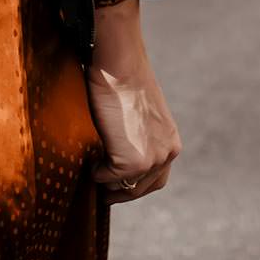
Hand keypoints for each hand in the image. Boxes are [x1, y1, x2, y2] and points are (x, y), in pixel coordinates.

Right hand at [86, 0, 180, 202]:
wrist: (120, 66)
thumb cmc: (122, 81)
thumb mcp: (139, 115)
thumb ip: (137, 137)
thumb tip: (115, 153)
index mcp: (171, 143)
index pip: (155, 179)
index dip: (133, 185)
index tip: (115, 186)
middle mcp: (166, 155)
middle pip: (141, 188)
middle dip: (119, 192)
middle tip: (100, 193)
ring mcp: (150, 161)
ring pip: (123, 185)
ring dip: (106, 182)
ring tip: (91, 173)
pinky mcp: (132, 162)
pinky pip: (105, 177)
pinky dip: (94, 172)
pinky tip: (88, 159)